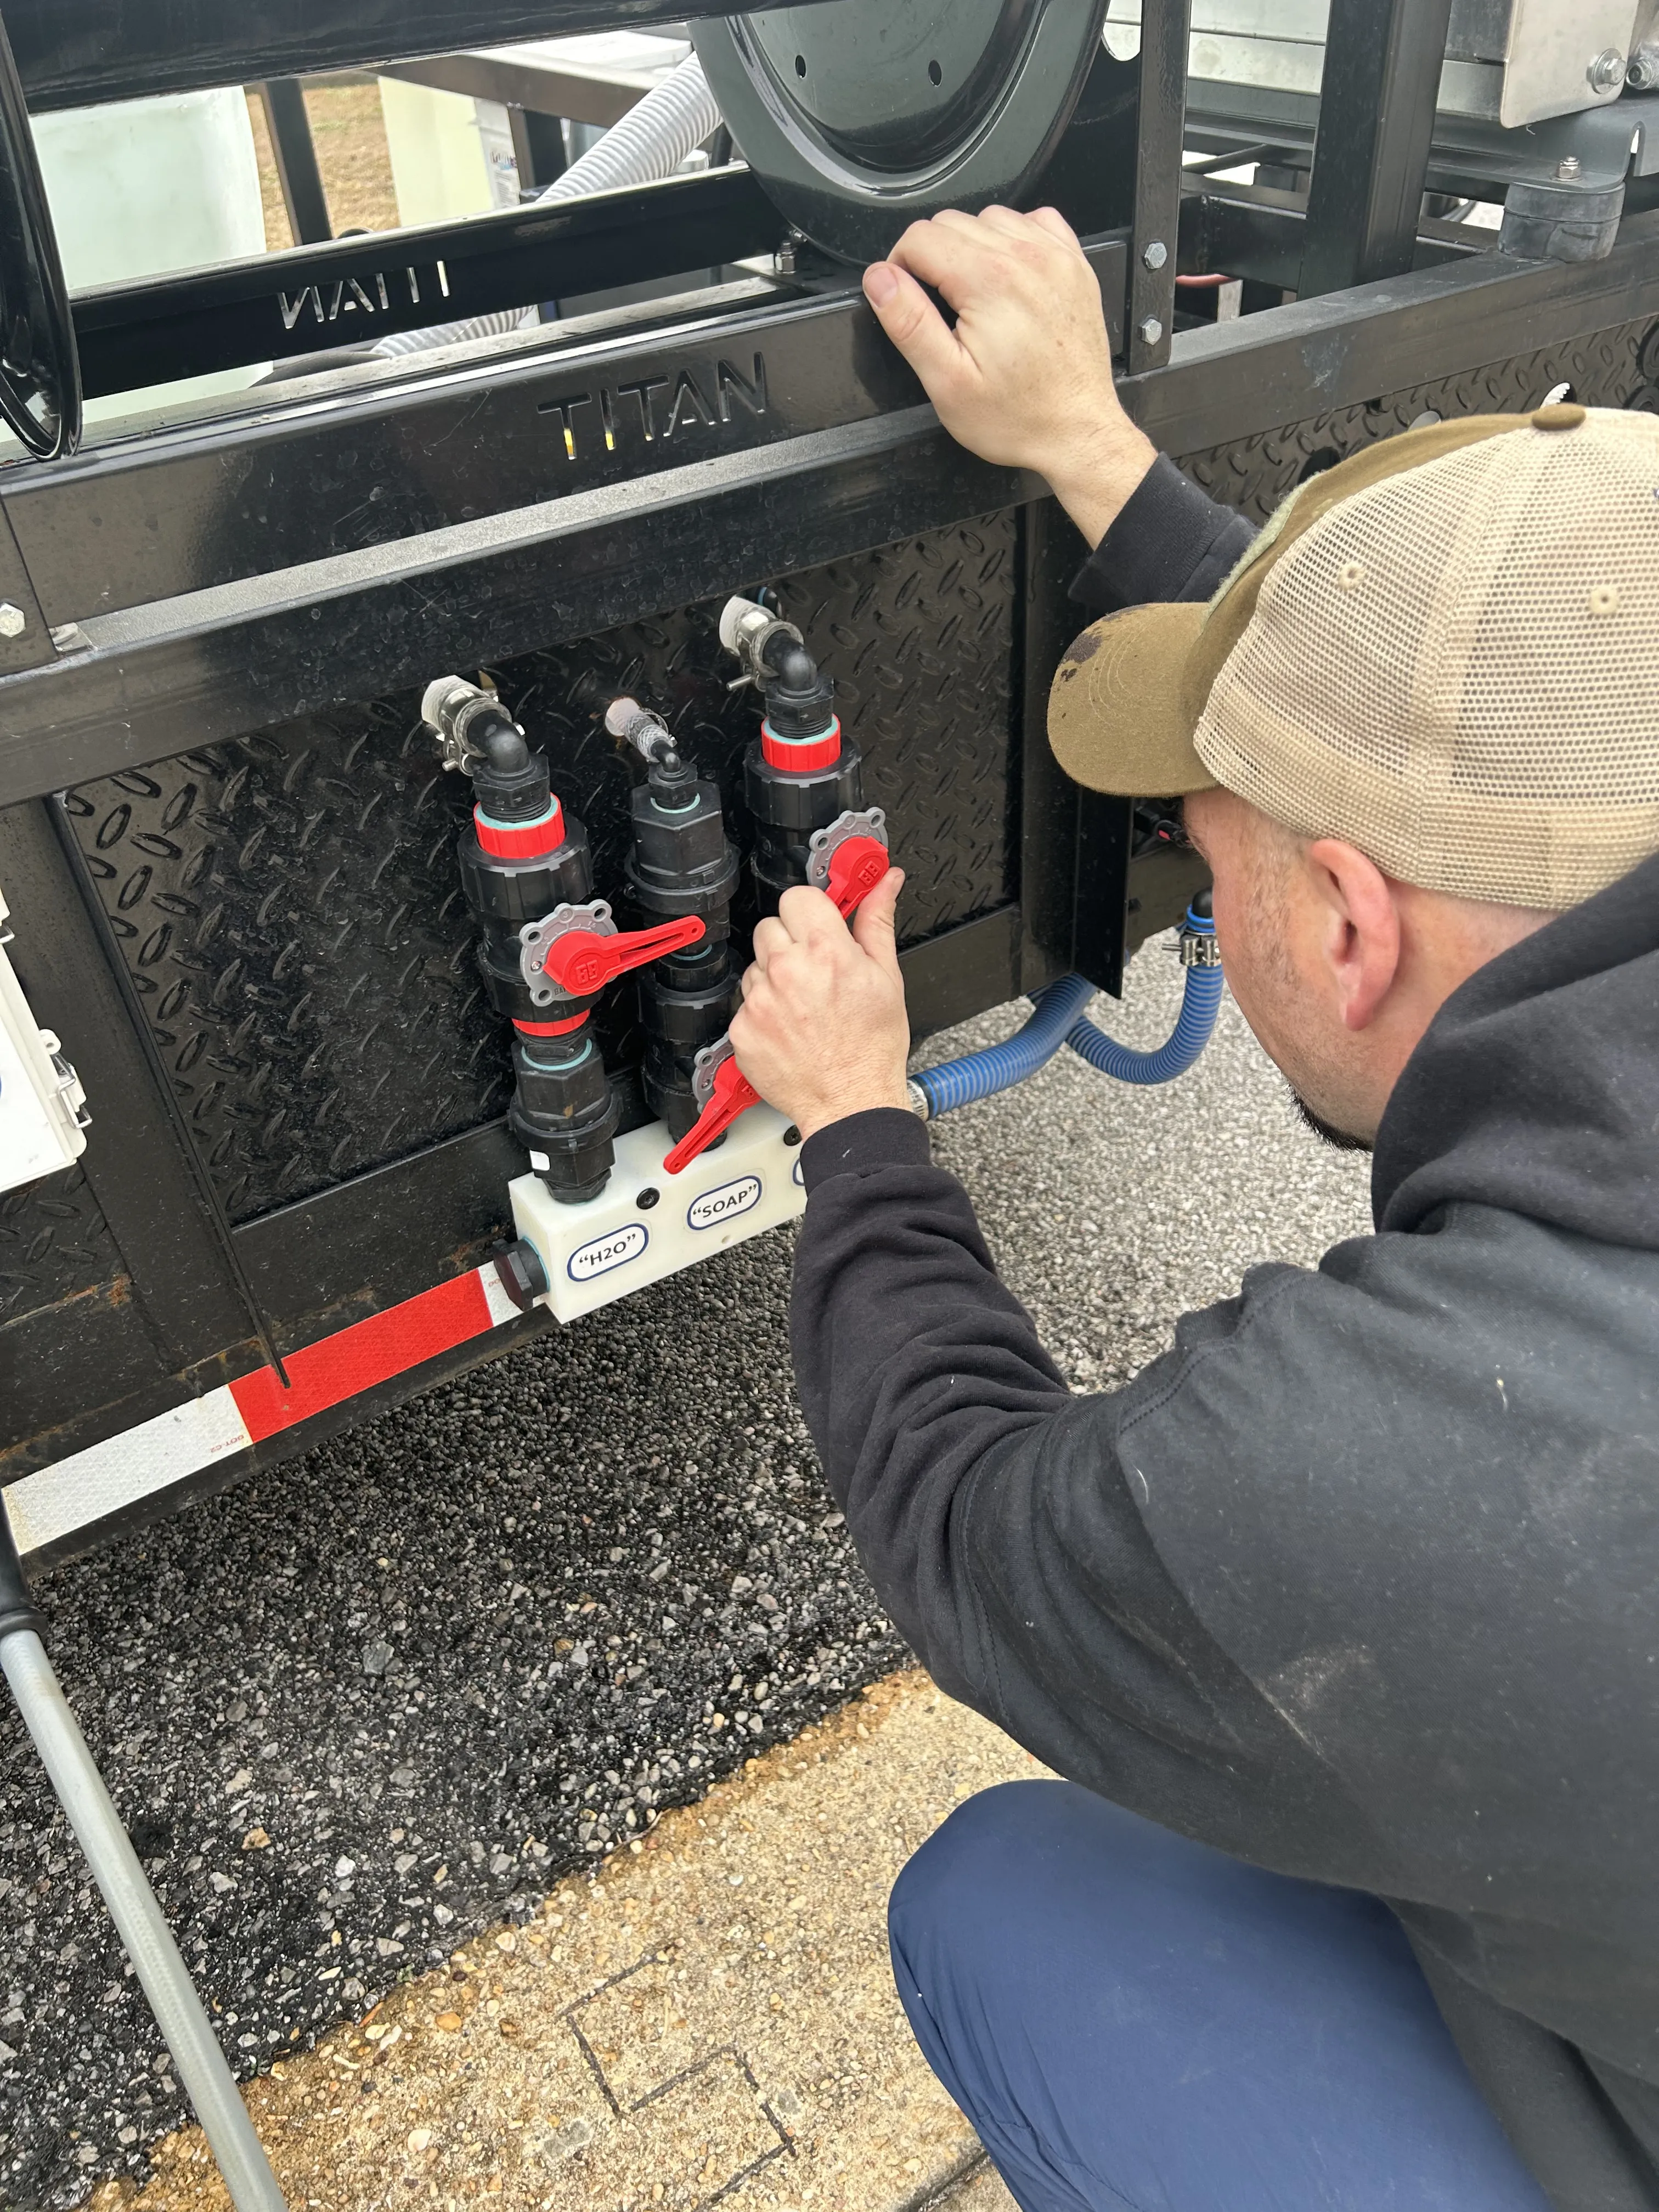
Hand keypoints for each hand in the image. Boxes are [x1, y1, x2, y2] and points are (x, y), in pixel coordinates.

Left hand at [730, 871, 910, 1140]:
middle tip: (815, 971)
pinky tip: (789, 1028)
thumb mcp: (887, 978)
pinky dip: (763, 1013)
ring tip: (804, 1006)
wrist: (851, 1104)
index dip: (810, 911)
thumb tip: (884, 883)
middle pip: (771, 927)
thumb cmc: (872, 1049)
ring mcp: (761, 1002)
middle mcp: (788, 972)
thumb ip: (877, 922)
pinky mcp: (742, 1030)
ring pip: (755, 966)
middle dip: (791, 943)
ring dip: (774, 979)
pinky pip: (745, 1004)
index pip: (798, 897)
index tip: (819, 925)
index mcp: (827, 951)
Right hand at [863, 205, 1156, 546]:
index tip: (906, 298)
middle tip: (940, 308)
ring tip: (973, 296)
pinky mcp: (1074, 265)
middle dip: (933, 258)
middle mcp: (1025, 257)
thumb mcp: (946, 382)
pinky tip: (1008, 275)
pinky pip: (1034, 221)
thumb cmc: (1018, 417)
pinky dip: (1013, 238)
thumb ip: (909, 322)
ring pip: (990, 218)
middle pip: (952, 222)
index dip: (899, 266)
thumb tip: (880, 279)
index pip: (920, 237)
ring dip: (971, 246)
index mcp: (989, 281)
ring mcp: (1055, 257)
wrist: (1077, 432)